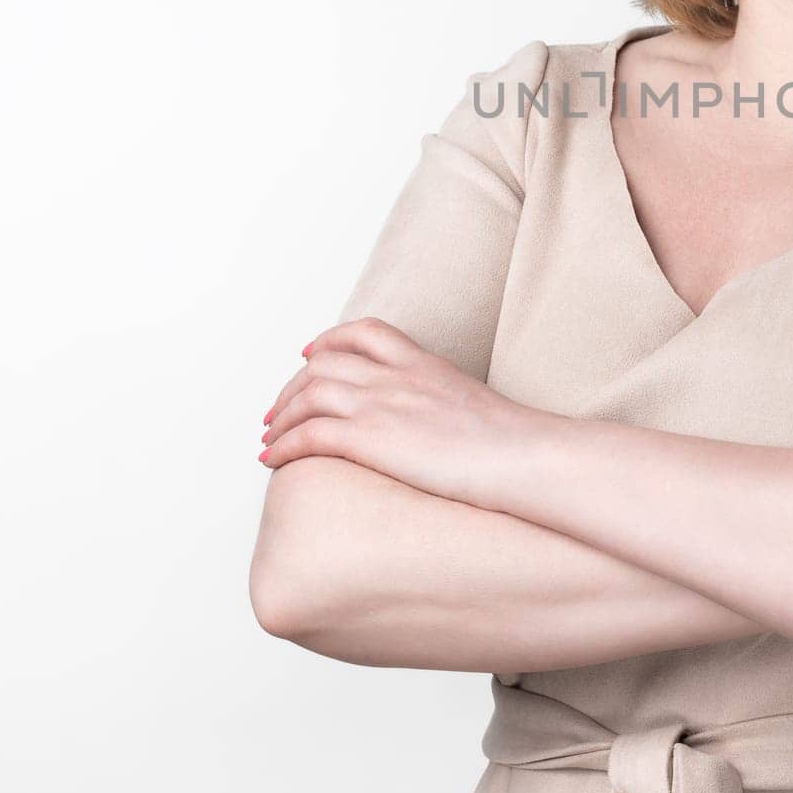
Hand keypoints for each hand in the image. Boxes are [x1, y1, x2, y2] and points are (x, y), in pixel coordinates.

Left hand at [258, 317, 539, 507]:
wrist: (524, 455)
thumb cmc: (513, 443)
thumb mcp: (475, 405)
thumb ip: (447, 403)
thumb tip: (443, 426)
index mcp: (423, 363)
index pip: (366, 331)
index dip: (329, 340)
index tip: (310, 355)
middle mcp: (397, 376)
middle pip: (324, 363)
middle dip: (291, 386)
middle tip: (276, 412)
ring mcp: (384, 404)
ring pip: (309, 394)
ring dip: (280, 417)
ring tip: (268, 439)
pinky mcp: (373, 438)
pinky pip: (309, 435)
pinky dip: (283, 445)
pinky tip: (272, 461)